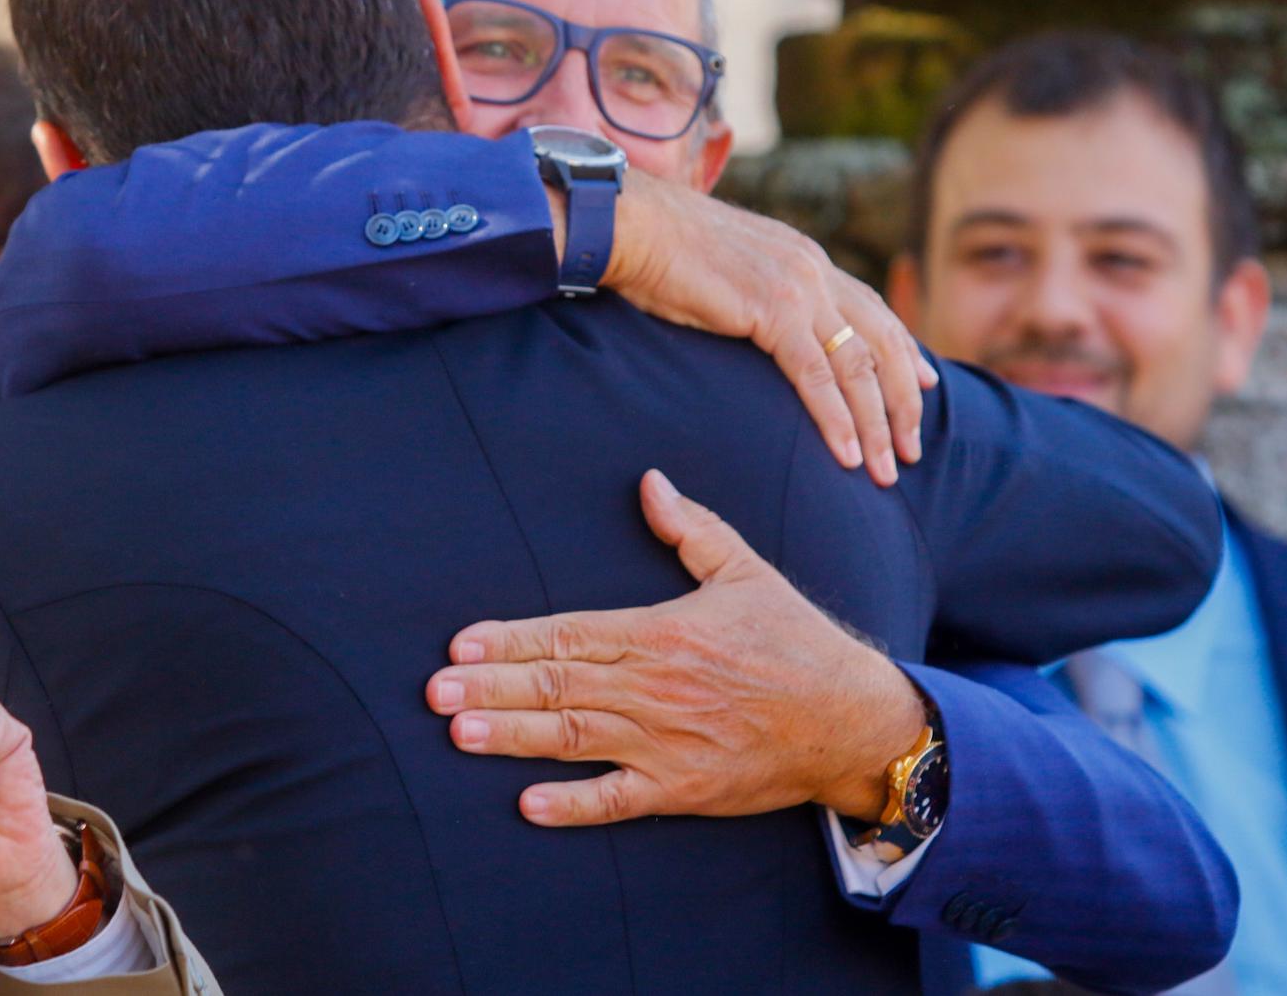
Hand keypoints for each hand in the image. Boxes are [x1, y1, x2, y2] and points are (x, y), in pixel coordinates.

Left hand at [425, 468, 927, 825]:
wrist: (853, 719)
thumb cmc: (793, 641)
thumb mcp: (744, 571)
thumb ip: (690, 529)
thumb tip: (650, 481)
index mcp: (661, 632)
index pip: (569, 633)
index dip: (511, 639)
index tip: (460, 645)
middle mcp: (656, 688)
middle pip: (558, 685)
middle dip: (491, 688)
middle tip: (434, 693)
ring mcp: (667, 743)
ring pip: (576, 738)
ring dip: (514, 738)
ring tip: (459, 735)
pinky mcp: (684, 790)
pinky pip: (619, 801)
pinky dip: (574, 805)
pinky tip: (527, 803)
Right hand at [569, 171, 936, 485]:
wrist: (633, 225)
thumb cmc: (659, 250)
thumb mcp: (725, 269)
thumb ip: (754, 292)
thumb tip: (750, 318)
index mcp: (803, 257)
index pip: (870, 308)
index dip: (903, 349)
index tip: (926, 384)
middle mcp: (813, 269)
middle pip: (881, 341)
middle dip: (903, 401)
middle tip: (911, 449)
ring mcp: (798, 288)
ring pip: (859, 365)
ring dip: (877, 423)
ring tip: (886, 468)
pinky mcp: (773, 311)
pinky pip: (817, 376)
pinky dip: (837, 419)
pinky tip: (847, 454)